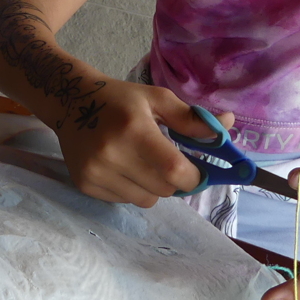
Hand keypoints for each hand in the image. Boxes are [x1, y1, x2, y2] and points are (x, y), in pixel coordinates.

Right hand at [56, 83, 234, 206]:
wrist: (70, 102)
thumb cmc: (120, 99)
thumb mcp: (157, 99)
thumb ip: (192, 118)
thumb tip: (229, 125)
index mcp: (134, 129)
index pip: (174, 171)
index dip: (193, 177)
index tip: (195, 170)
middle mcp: (112, 154)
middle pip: (163, 189)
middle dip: (173, 180)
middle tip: (165, 160)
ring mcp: (95, 172)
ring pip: (145, 200)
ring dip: (153, 187)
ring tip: (141, 163)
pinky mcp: (85, 184)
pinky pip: (124, 200)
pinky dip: (131, 189)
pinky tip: (122, 167)